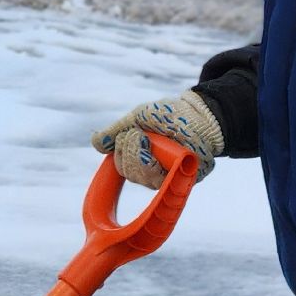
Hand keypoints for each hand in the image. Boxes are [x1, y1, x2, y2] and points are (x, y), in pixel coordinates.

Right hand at [90, 91, 223, 188]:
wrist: (199, 115)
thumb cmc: (169, 115)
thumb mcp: (138, 118)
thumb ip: (117, 131)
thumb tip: (96, 144)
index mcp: (139, 159)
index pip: (120, 166)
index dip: (121, 152)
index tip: (131, 134)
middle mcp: (151, 173)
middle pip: (130, 173)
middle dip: (133, 149)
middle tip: (144, 133)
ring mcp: (167, 178)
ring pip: (145, 178)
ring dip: (147, 155)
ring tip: (157, 139)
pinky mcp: (184, 180)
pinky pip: (166, 181)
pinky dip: (164, 165)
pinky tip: (169, 152)